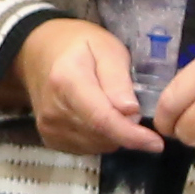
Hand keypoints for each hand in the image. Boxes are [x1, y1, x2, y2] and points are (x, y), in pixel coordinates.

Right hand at [11, 17, 161, 155]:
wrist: (37, 53)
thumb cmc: (78, 45)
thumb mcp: (106, 48)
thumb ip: (118, 79)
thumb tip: (131, 112)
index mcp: (67, 82)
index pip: (102, 119)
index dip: (131, 135)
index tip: (156, 143)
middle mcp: (54, 111)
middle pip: (101, 135)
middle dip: (126, 130)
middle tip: (132, 107)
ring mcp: (49, 128)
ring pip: (97, 145)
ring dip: (114, 135)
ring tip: (113, 108)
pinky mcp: (50, 139)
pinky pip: (86, 148)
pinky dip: (101, 139)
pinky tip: (100, 119)